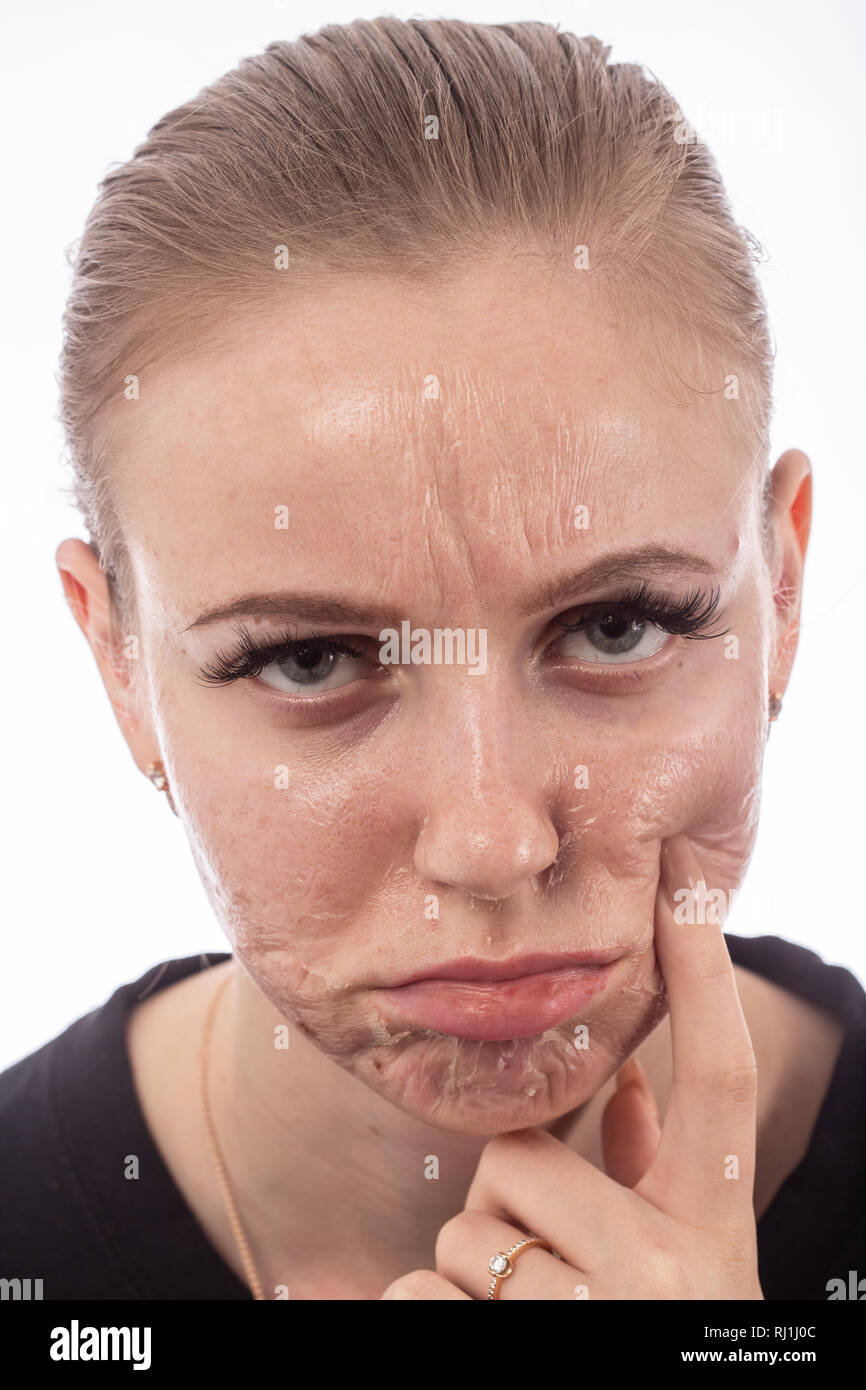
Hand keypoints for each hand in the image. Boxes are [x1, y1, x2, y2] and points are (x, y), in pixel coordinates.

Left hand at [381, 833, 762, 1299]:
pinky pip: (417, 1297)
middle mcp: (674, 1271)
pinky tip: (466, 1333)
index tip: (685, 892)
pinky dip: (417, 1313)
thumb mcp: (677, 1266)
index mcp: (714, 1229)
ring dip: (464, 1274)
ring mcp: (606, 1321)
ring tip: (522, 1314)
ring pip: (461, 1236)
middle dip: (502, 1205)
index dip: (706, 981)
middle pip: (517, 1161)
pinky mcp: (538, 1357)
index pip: (719, 1080)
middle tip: (538, 1260)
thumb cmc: (653, 1333)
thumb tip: (634, 1090)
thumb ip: (652, 1177)